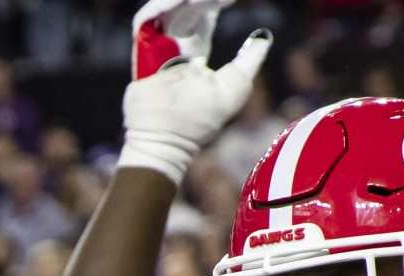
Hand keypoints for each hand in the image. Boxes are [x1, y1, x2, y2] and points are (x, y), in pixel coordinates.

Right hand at [121, 0, 272, 182]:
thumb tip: (263, 36)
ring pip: (167, 11)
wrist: (170, 134)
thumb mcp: (236, 84)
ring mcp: (156, 48)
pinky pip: (145, 20)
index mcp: (195, 52)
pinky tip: (179, 2)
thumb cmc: (203, 116)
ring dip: (181, 1)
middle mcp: (174, 47)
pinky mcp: (140, 51)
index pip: (203, 16)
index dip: (214, 5)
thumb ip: (249, 58)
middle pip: (185, 10)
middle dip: (201, 0)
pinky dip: (158, 7)